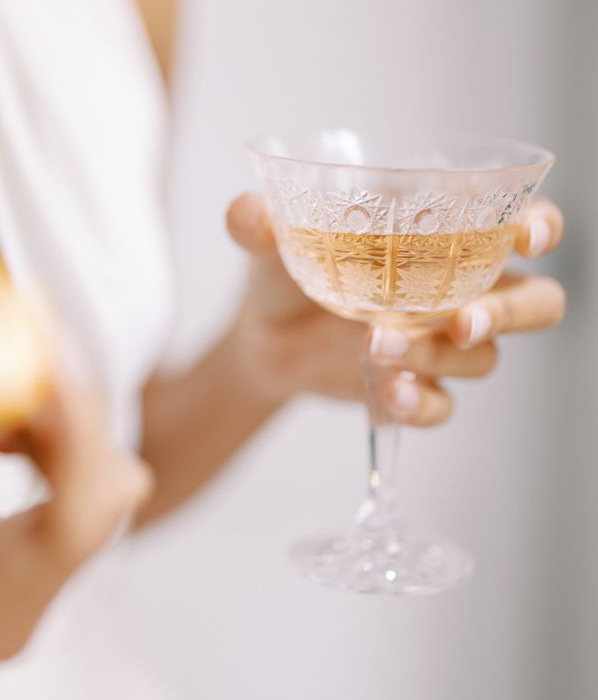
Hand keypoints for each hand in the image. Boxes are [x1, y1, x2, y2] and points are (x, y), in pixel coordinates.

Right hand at [0, 341, 151, 669]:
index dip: (80, 441)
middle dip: (72, 422)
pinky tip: (5, 431)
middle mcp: (14, 612)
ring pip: (100, 491)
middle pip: (100, 502)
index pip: (71, 527)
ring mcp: (29, 590)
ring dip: (63, 429)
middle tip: (23, 362)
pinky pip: (80, 492)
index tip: (55, 368)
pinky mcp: (30, 562)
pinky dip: (56, 445)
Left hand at [226, 194, 564, 425]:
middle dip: (511, 312)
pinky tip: (388, 395)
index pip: (518, 225)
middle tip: (462, 320)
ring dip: (440, 357)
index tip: (527, 235)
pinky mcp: (414, 385)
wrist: (263, 335)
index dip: (539, 227)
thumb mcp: (271, 241)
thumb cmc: (285, 272)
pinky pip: (441, 405)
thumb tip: (246, 214)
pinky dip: (421, 405)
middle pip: (532, 302)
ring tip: (378, 347)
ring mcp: (438, 344)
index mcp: (439, 240)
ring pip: (484, 357)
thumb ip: (260, 221)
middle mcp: (454, 291)